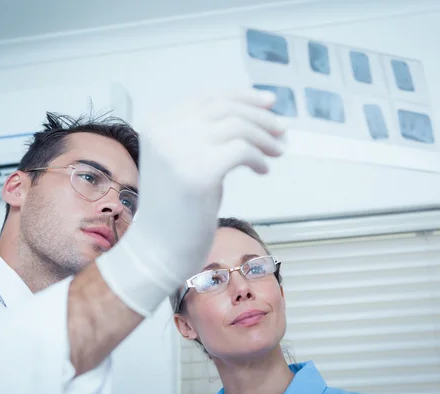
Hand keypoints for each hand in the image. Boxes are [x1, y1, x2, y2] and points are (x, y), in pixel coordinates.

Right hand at [96, 89, 286, 315]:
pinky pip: (242, 150)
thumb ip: (204, 137)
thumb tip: (253, 116)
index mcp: (157, 125)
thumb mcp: (183, 161)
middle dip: (260, 116)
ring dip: (265, 137)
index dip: (242, 97)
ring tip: (278, 151)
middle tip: (281, 130)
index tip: (268, 103)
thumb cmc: (175, 209)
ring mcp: (179, 151)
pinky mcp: (198, 173)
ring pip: (237, 126)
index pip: (207, 98)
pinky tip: (262, 170)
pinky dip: (258, 157)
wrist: (157, 250)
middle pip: (225, 109)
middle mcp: (164, 132)